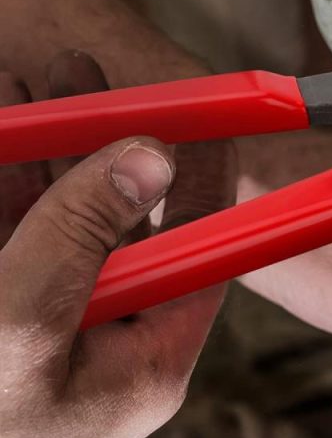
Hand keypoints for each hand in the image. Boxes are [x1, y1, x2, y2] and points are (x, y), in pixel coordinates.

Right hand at [0, 53, 235, 437]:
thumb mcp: (21, 326)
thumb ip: (81, 235)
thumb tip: (150, 156)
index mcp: (149, 360)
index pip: (201, 251)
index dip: (204, 179)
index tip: (204, 117)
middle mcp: (111, 343)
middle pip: (122, 224)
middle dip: (98, 145)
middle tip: (81, 77)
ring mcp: (51, 335)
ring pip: (59, 228)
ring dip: (42, 158)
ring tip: (25, 88)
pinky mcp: (6, 331)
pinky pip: (13, 248)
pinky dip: (7, 196)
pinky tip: (2, 142)